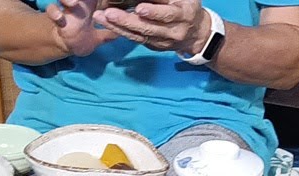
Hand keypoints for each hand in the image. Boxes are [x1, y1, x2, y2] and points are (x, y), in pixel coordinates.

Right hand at [46, 0, 116, 56]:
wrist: (64, 46)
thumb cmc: (82, 38)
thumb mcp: (99, 38)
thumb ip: (110, 35)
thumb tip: (124, 35)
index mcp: (91, 6)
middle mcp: (79, 4)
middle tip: (81, 1)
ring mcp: (67, 8)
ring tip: (73, 3)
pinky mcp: (57, 16)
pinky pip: (52, 10)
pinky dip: (55, 13)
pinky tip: (60, 19)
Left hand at [96, 0, 210, 54]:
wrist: (197, 33)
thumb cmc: (186, 6)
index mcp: (184, 15)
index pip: (168, 15)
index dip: (154, 12)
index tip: (139, 9)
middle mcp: (175, 31)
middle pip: (149, 28)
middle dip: (127, 21)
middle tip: (109, 13)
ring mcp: (164, 42)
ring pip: (140, 36)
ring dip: (118, 27)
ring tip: (101, 17)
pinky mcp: (156, 47)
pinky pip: (137, 40)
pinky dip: (121, 32)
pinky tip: (107, 24)